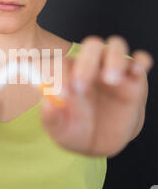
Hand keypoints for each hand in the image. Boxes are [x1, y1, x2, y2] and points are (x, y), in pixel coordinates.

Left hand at [40, 35, 153, 157]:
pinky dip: (140, 62)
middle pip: (91, 47)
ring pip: (116, 46)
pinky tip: (136, 73)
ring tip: (111, 81)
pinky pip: (140, 60)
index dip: (59, 76)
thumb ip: (51, 118)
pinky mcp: (134, 78)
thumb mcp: (60, 129)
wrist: (100, 142)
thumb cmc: (75, 129)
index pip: (62, 64)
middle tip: (81, 86)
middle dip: (86, 63)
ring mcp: (113, 69)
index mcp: (67, 73)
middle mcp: (90, 65)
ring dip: (114, 58)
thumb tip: (48, 105)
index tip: (61, 96)